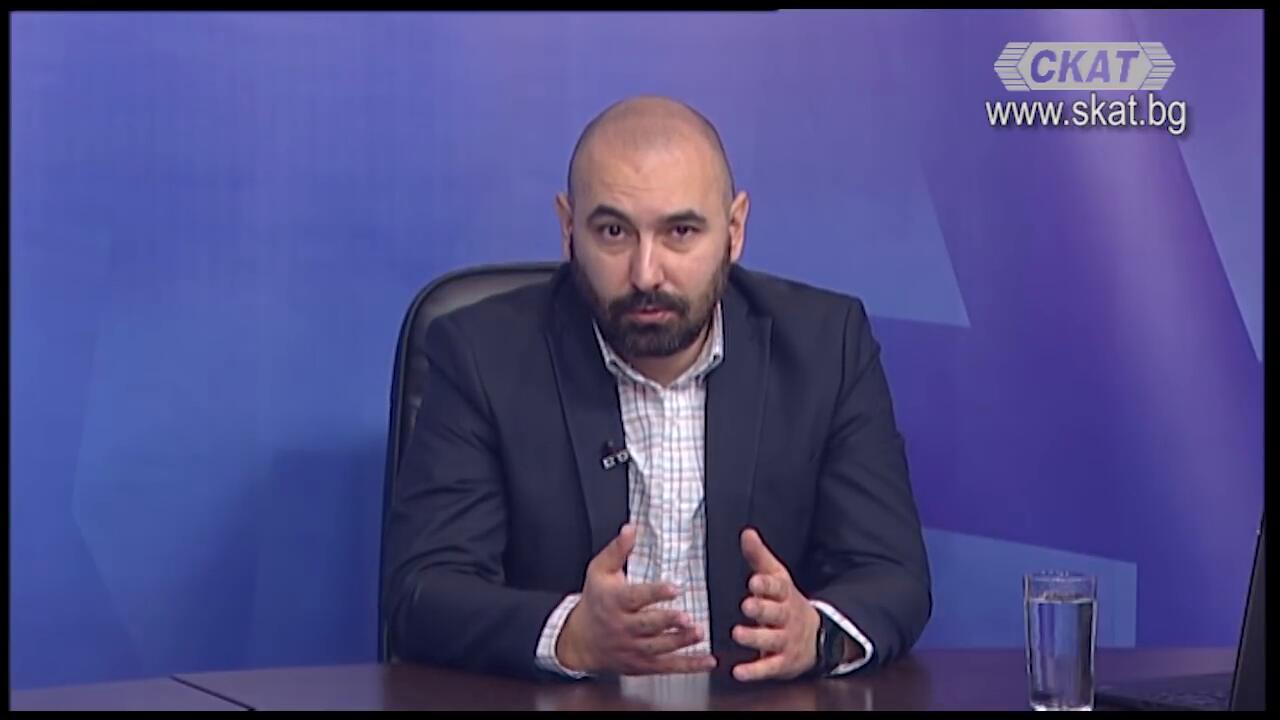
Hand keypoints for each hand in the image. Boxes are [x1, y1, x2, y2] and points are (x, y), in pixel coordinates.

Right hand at [556, 524, 717, 675]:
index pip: (636, 598)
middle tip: (687, 618)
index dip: (655, 593)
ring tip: (699, 633)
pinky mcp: (642, 665)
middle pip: (647, 626)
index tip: (674, 588)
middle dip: (668, 622)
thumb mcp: (599, 571)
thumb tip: (630, 528)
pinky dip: (689, 666)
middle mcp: (623, 627)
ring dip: (680, 641)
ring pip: (658, 648)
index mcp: (615, 602)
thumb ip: (617, 550)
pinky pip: (667, 667)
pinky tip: (707, 661)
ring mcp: (633, 648)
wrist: (580, 641)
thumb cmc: (594, 602)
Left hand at [731, 528, 821, 681]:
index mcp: (784, 594)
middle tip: (747, 605)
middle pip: (776, 613)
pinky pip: (769, 667)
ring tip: (738, 634)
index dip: (766, 585)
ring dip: (755, 637)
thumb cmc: (785, 602)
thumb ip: (758, 557)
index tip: (753, 581)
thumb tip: (746, 532)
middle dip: (762, 609)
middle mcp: (787, 617)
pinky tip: (738, 672)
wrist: (816, 636)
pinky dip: (754, 671)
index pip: (777, 588)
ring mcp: (786, 641)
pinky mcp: (782, 662)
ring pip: (772, 640)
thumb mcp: (775, 578)